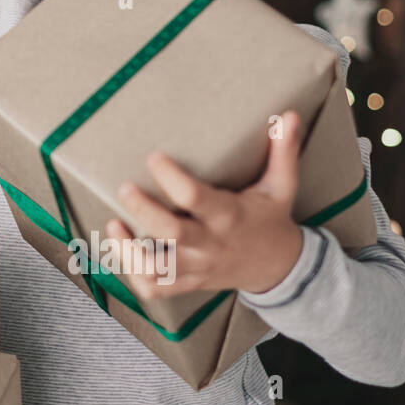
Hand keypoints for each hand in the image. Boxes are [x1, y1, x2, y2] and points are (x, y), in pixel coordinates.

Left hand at [104, 109, 305, 298]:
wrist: (280, 269)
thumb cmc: (271, 220)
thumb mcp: (282, 186)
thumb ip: (283, 151)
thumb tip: (289, 116)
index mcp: (229, 216)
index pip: (196, 198)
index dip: (172, 178)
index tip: (154, 157)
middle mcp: (210, 244)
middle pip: (171, 233)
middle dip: (144, 211)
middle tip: (125, 187)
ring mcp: (196, 267)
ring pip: (157, 269)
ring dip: (129, 250)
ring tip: (114, 222)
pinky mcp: (187, 282)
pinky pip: (154, 288)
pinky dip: (132, 273)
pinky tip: (121, 247)